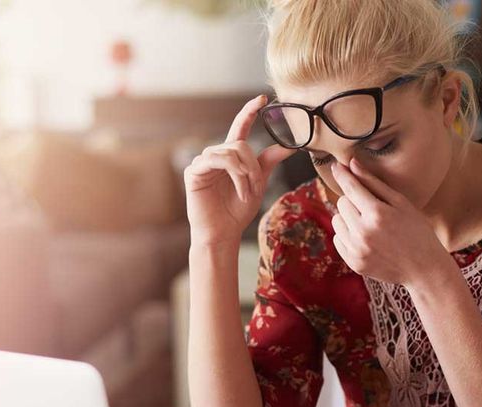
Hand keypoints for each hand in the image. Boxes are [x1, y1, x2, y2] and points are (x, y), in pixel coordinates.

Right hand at [184, 95, 295, 247]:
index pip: (240, 127)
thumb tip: (288, 146)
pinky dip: (234, 175)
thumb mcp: (258, 184)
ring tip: (247, 192)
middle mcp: (216, 155)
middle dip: (254, 166)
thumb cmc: (237, 211)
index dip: (249, 112)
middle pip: (241, 144)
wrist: (223, 233)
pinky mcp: (194, 171)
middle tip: (257, 186)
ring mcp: (203, 162)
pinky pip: (217, 161)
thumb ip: (268, 163)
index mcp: (231, 156)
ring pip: (231, 152)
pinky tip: (239, 190)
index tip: (262, 99)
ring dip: (245, 173)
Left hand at [330, 159, 454, 285]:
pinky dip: (348, 235)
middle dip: (353, 201)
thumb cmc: (417, 231)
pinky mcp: (353, 262)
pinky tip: (366, 238)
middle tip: (372, 208)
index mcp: (377, 214)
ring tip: (369, 224)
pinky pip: (338, 239)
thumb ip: (374, 183)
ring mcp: (357, 249)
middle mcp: (363, 232)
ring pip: (337, 220)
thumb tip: (352, 164)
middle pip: (342, 203)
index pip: (351, 187)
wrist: (424, 269)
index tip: (336, 166)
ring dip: (348, 218)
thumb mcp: (401, 203)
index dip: (342, 174)